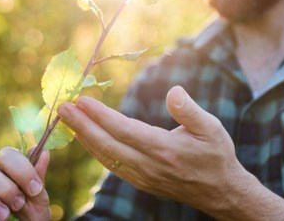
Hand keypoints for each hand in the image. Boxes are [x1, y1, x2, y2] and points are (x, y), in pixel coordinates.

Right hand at [0, 147, 50, 220]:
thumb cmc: (28, 219)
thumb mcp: (37, 203)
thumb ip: (38, 180)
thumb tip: (43, 151)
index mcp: (3, 172)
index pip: (5, 155)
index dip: (21, 169)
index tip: (35, 189)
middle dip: (3, 186)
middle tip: (18, 204)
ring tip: (3, 217)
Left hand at [57, 86, 256, 216]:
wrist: (221, 192)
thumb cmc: (216, 155)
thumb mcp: (212, 128)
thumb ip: (189, 110)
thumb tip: (173, 91)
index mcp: (164, 149)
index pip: (124, 130)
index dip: (100, 116)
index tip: (82, 100)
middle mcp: (149, 165)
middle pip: (107, 144)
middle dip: (82, 125)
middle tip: (62, 107)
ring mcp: (142, 176)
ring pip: (105, 157)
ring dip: (84, 137)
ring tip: (67, 119)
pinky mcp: (140, 181)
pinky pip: (111, 165)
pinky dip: (95, 150)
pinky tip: (85, 137)